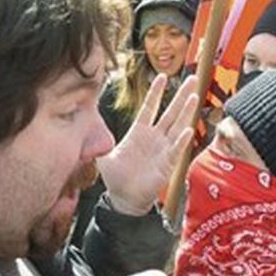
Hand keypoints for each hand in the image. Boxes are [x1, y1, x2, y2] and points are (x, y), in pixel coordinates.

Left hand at [97, 74, 197, 215]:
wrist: (124, 199)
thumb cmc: (116, 177)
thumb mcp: (103, 155)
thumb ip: (95, 140)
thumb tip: (81, 126)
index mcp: (139, 132)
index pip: (150, 107)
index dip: (156, 93)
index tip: (163, 76)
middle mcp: (154, 138)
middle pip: (170, 112)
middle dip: (181, 95)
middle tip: (192, 78)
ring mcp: (163, 149)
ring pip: (178, 126)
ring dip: (186, 112)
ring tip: (194, 96)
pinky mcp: (167, 164)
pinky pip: (176, 150)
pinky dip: (182, 140)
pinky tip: (188, 129)